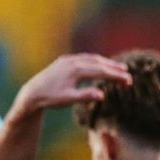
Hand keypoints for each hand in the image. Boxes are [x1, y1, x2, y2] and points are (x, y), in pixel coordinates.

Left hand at [12, 54, 131, 116]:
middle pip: (98, 63)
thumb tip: (102, 95)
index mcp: (75, 70)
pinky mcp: (64, 61)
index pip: (100, 71)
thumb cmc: (50, 98)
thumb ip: (85, 96)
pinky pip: (83, 59)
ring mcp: (68, 60)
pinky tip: (100, 65)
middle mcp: (73, 61)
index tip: (128, 80)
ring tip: (118, 68)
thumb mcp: (68, 100)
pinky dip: (94, 61)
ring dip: (105, 63)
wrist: (32, 93)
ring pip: (91, 59)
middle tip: (127, 74)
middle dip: (114, 68)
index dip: (115, 75)